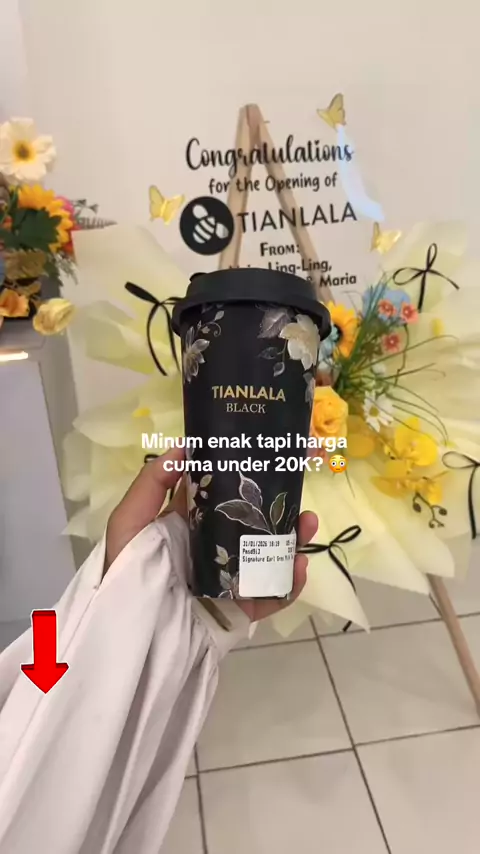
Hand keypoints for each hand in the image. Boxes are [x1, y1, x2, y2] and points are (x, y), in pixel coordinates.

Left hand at [105, 448, 317, 622]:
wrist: (133, 637)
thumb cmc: (126, 573)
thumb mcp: (129, 523)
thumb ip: (152, 484)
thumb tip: (184, 446)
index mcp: (187, 524)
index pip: (219, 492)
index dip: (243, 472)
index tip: (267, 452)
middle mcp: (213, 547)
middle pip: (253, 521)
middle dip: (278, 504)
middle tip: (298, 484)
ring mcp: (230, 579)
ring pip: (269, 554)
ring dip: (293, 537)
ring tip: (308, 523)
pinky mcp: (241, 609)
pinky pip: (272, 594)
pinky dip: (290, 582)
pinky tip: (299, 565)